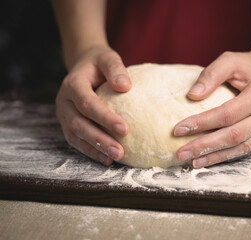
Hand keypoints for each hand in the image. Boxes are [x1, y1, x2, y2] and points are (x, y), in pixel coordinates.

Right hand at [56, 46, 130, 164]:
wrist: (83, 65)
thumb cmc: (99, 63)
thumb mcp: (108, 58)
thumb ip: (115, 69)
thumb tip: (125, 86)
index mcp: (72, 84)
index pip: (87, 103)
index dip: (104, 117)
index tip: (125, 129)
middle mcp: (64, 101)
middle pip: (78, 124)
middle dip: (99, 140)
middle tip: (120, 151)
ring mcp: (64, 114)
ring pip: (75, 136)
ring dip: (95, 149)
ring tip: (115, 158)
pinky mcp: (67, 123)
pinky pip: (76, 140)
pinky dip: (91, 151)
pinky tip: (107, 158)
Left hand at [174, 51, 250, 167]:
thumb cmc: (249, 67)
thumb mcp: (231, 61)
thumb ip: (211, 74)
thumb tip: (192, 95)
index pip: (227, 114)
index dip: (202, 123)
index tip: (178, 130)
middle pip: (233, 135)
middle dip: (205, 146)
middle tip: (181, 153)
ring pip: (240, 148)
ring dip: (214, 157)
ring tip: (192, 161)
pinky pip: (246, 151)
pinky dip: (225, 157)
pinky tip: (208, 159)